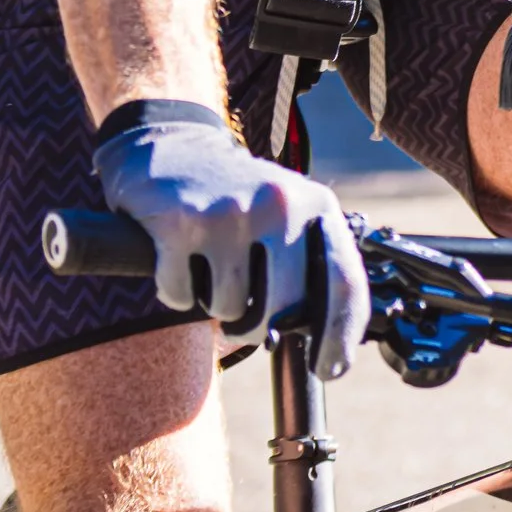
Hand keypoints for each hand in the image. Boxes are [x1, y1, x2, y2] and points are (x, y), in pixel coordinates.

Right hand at [94, 101, 371, 381]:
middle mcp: (280, 204)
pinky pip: (181, 296)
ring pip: (230, 310)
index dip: (340, 337)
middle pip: (284, 309)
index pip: (344, 284)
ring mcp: (230, 213)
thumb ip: (310, 267)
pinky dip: (175, 290)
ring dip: (213, 304)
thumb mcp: (286, 215)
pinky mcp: (181, 223)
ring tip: (207, 266)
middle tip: (240, 310)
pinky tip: (175, 258)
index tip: (328, 367)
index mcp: (316, 205)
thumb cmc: (234, 198)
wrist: (167, 144)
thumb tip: (328, 352)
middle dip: (258, 324)